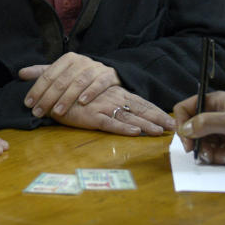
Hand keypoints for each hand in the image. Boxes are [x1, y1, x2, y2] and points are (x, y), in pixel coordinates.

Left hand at [20, 52, 119, 117]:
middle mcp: (81, 61)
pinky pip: (99, 83)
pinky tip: (82, 103)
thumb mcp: (61, 72)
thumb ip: (42, 73)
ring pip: (79, 82)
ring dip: (67, 98)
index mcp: (67, 59)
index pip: (48, 74)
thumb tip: (20, 73)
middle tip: (38, 112)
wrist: (108, 73)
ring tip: (57, 112)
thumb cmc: (79, 74)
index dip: (37, 89)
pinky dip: (90, 92)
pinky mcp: (108, 75)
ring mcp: (95, 67)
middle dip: (48, 97)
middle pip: (62, 80)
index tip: (28, 103)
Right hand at [54, 85, 174, 135]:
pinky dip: (123, 128)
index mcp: (114, 93)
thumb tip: (118, 107)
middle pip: (139, 109)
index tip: (170, 119)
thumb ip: (105, 100)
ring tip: (160, 132)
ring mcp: (102, 108)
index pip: (139, 101)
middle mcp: (112, 99)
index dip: (155, 110)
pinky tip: (135, 132)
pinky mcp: (91, 117)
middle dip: (157, 118)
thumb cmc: (71, 94)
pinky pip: (110, 123)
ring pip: (129, 117)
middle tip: (174, 127)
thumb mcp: (92, 96)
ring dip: (146, 125)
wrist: (50, 92)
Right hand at [173, 91, 224, 164]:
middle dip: (200, 144)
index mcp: (214, 102)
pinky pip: (217, 154)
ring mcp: (222, 131)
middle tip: (209, 154)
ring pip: (204, 145)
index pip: (185, 108)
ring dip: (214, 153)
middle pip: (192, 130)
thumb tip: (184, 129)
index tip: (187, 142)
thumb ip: (208, 123)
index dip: (181, 124)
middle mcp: (215, 115)